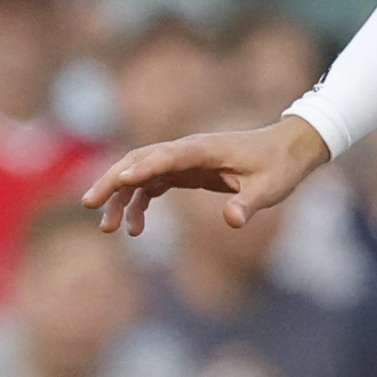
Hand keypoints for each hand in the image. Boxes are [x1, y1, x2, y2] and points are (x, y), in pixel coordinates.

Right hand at [82, 114, 329, 238]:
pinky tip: (134, 227)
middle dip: (112, 181)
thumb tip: (232, 221)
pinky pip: (154, 185)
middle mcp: (187, 150)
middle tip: (89, 205)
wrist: (287, 150)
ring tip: (108, 228)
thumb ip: (248, 204)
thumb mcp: (269, 189)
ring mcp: (184, 160)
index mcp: (204, 149)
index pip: (166, 156)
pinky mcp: (186, 171)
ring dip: (120, 197)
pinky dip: (139, 203)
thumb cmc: (279, 167)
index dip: (143, 168)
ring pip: (140, 173)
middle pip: (139, 159)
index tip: (120, 182)